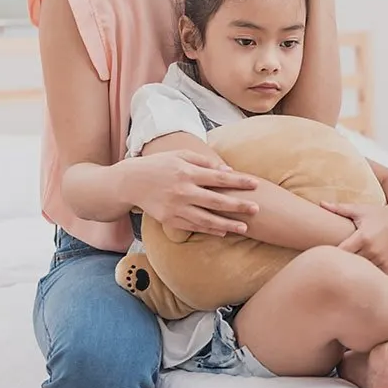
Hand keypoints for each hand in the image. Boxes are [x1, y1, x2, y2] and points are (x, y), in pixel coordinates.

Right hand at [123, 149, 258, 236]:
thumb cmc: (159, 165)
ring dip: (227, 224)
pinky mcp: (169, 219)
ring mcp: (176, 207)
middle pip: (216, 200)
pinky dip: (209, 230)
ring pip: (206, 219)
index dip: (238, 181)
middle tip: (257, 209)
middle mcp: (183, 191)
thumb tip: (228, 170)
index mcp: (187, 172)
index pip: (219, 177)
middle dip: (238, 205)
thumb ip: (204, 161)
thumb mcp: (180, 155)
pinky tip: (223, 232)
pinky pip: (193, 227)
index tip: (255, 184)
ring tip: (245, 228)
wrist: (130, 182)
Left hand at [320, 201, 387, 280]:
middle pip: (350, 264)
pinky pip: (376, 276)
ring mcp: (381, 259)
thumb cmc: (379, 213)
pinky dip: (368, 276)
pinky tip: (361, 277)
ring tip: (342, 273)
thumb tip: (321, 203)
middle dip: (341, 264)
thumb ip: (339, 209)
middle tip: (329, 266)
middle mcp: (372, 250)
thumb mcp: (360, 210)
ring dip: (354, 271)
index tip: (323, 256)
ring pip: (362, 272)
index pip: (341, 251)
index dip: (331, 255)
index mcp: (362, 237)